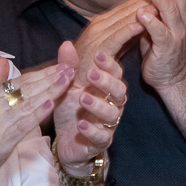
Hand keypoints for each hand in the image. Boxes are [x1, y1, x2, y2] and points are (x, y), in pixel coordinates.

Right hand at [0, 56, 73, 185]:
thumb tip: (2, 60)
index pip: (21, 81)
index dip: (43, 73)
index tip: (62, 66)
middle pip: (27, 88)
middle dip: (51, 78)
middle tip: (71, 69)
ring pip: (28, 103)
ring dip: (50, 91)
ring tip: (67, 80)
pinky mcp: (1, 141)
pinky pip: (22, 125)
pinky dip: (37, 114)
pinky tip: (51, 105)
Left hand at [53, 41, 129, 175]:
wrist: (68, 140)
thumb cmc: (72, 109)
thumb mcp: (67, 86)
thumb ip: (69, 67)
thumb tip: (66, 43)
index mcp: (106, 88)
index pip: (115, 73)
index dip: (109, 64)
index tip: (98, 54)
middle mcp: (112, 104)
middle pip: (119, 91)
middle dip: (107, 82)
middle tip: (91, 74)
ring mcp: (108, 124)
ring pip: (112, 114)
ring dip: (98, 105)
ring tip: (83, 99)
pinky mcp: (101, 141)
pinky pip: (102, 137)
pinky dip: (92, 131)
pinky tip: (81, 124)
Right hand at [73, 0, 149, 88]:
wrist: (78, 88)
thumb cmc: (97, 68)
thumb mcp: (115, 46)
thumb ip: (126, 33)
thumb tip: (143, 20)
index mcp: (101, 24)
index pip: (124, 8)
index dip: (142, 1)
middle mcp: (97, 27)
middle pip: (124, 11)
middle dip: (142, 3)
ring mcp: (96, 38)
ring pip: (120, 22)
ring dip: (138, 14)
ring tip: (155, 7)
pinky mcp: (97, 51)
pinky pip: (115, 39)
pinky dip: (127, 31)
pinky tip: (140, 25)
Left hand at [135, 0, 185, 89]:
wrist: (170, 76)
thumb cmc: (160, 46)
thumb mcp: (155, 20)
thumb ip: (149, 2)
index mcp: (181, 10)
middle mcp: (182, 19)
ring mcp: (176, 33)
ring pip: (171, 9)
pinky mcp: (167, 47)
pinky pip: (161, 32)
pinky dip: (151, 21)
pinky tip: (141, 13)